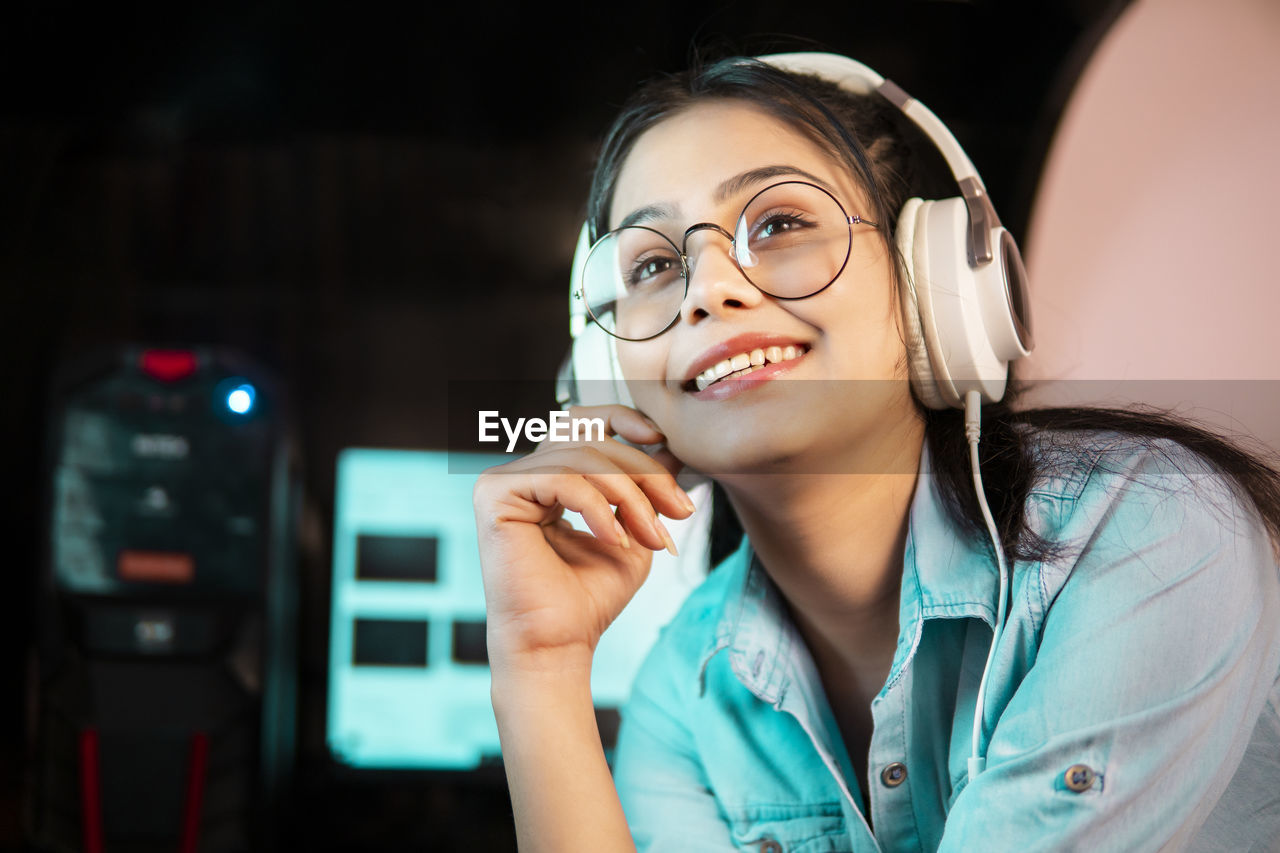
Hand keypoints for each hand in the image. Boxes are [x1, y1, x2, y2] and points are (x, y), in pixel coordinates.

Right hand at [473, 405, 695, 677]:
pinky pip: (561, 479)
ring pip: (583, 458)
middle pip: (591, 437)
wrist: (559, 645)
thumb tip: (670, 448)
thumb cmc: (589, 598)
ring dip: (632, 497)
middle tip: (678, 512)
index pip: (585, 422)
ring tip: (653, 537)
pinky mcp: (495, 495)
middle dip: (644, 472)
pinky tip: (615, 541)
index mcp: (548, 476)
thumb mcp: (634, 531)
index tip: (665, 442)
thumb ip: (644, 488)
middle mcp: (522, 473)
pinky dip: (599, 509)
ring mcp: (504, 481)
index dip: (624, 420)